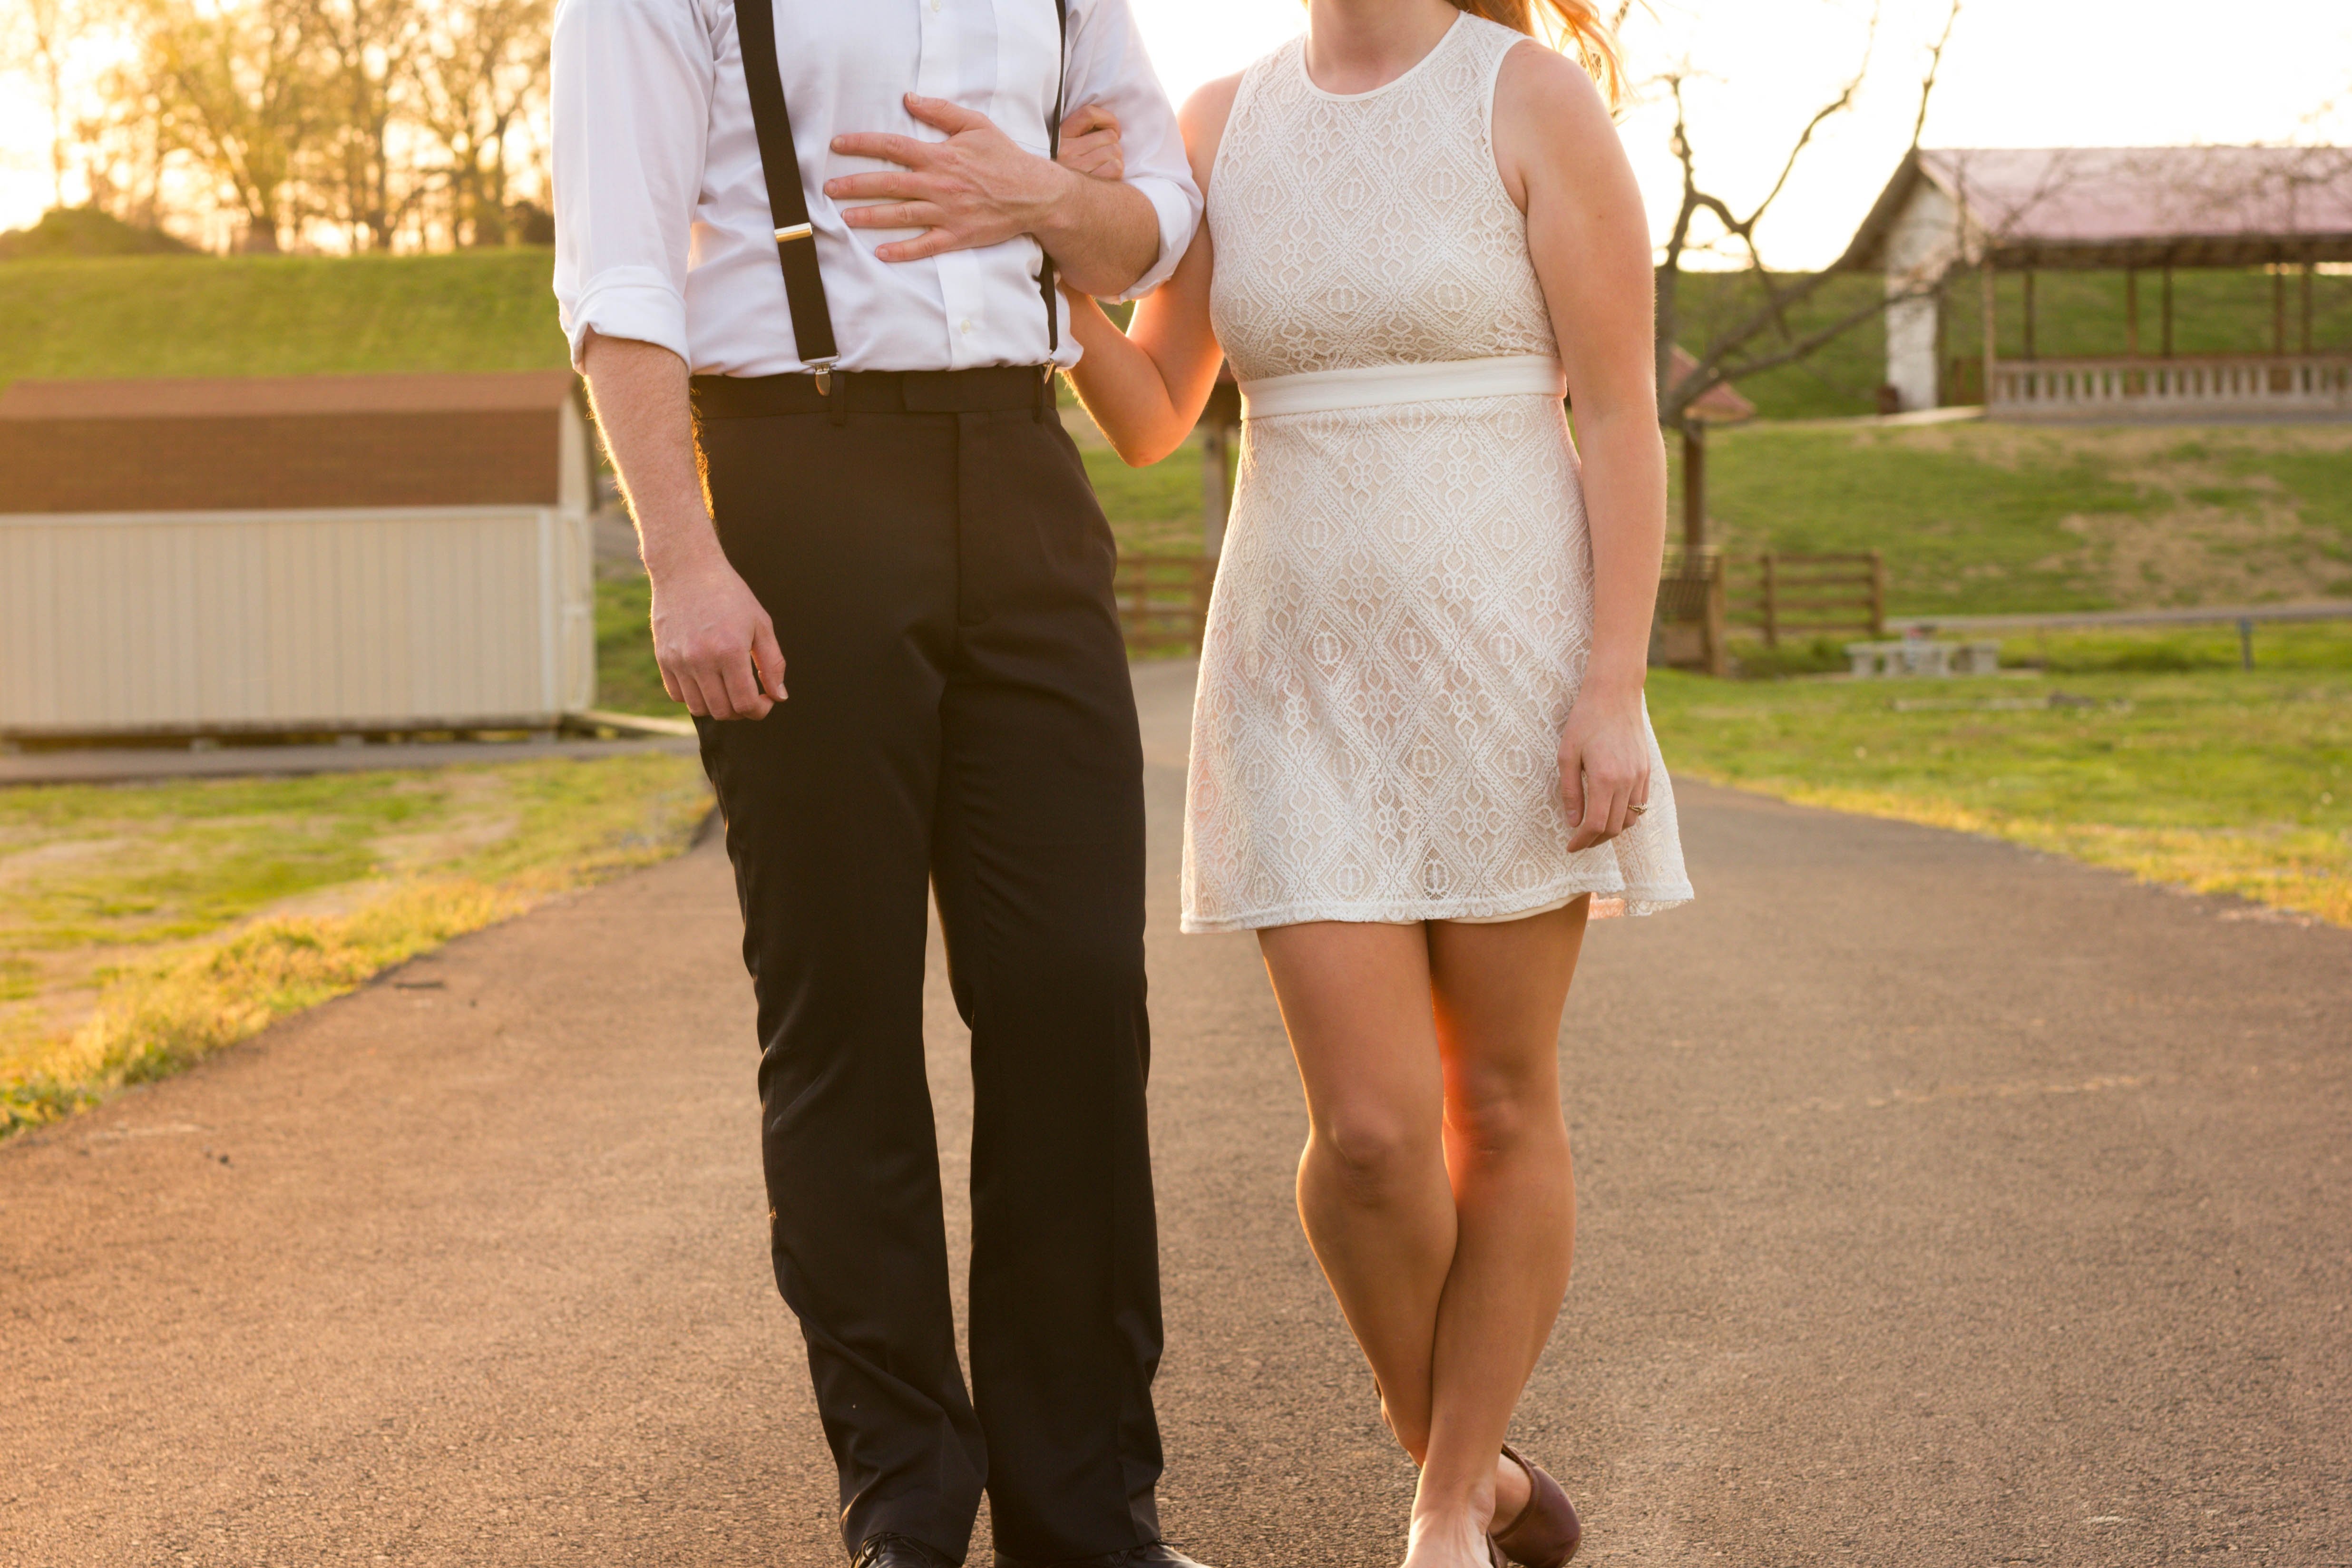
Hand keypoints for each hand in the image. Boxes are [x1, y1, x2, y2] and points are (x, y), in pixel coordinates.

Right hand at [648, 549, 786, 719]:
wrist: (687, 568)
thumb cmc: (730, 594)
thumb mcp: (761, 624)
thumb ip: (773, 664)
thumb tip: (779, 697)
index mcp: (729, 651)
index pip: (745, 704)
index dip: (760, 710)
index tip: (765, 700)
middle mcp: (701, 659)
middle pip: (722, 711)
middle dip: (741, 710)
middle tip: (749, 694)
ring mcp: (678, 660)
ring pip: (699, 708)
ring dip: (717, 706)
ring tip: (728, 687)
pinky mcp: (663, 658)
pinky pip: (678, 695)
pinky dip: (694, 696)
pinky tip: (707, 679)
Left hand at [827, 94, 1078, 262]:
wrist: (1034, 194)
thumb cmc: (1005, 158)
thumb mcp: (976, 125)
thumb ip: (941, 112)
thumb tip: (909, 99)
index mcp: (940, 156)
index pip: (893, 147)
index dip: (862, 145)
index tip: (838, 145)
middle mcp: (939, 185)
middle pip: (888, 183)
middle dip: (855, 184)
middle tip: (829, 188)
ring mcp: (947, 213)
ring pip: (901, 215)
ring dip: (870, 217)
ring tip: (845, 217)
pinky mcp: (957, 236)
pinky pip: (925, 245)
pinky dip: (903, 251)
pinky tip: (881, 253)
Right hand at [1058, 102, 1123, 180]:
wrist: (1046, 202)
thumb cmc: (1061, 175)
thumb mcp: (1061, 148)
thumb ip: (1078, 134)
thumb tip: (1108, 128)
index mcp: (1059, 138)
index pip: (1088, 114)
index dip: (1108, 119)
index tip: (1113, 129)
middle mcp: (1066, 151)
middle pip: (1109, 136)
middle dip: (1113, 145)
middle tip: (1105, 156)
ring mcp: (1077, 168)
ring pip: (1115, 151)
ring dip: (1116, 160)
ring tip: (1103, 169)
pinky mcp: (1089, 185)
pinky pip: (1116, 168)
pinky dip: (1116, 172)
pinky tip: (1105, 179)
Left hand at [1558, 680, 1650, 850]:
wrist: (1614, 695)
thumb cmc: (1584, 721)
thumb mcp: (1566, 755)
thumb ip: (1570, 791)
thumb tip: (1572, 822)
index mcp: (1605, 778)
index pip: (1596, 824)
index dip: (1582, 841)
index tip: (1570, 847)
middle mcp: (1627, 781)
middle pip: (1615, 827)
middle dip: (1596, 841)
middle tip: (1579, 842)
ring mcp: (1640, 776)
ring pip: (1631, 819)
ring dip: (1612, 830)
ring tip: (1594, 830)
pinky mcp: (1646, 771)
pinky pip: (1640, 804)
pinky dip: (1626, 815)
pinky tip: (1611, 812)